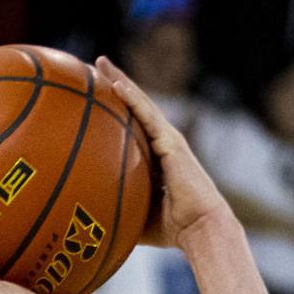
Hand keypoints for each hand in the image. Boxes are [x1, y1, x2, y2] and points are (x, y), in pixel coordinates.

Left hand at [94, 56, 227, 247]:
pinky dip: (133, 99)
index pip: (132, 126)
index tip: (95, 94)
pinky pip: (148, 116)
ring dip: (121, 81)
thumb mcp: (140, 218)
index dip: (116, 108)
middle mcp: (163, 143)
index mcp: (156, 157)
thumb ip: (120, 210)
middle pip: (135, 107)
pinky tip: (116, 84)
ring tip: (100, 63)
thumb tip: (92, 221)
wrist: (202, 229)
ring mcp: (169, 140)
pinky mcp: (172, 142)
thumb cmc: (175, 230)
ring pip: (141, 103)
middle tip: (94, 66)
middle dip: (116, 84)